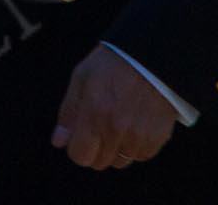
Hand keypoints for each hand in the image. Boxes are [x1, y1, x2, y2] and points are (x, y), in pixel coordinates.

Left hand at [50, 44, 178, 170]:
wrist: (153, 55)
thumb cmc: (115, 62)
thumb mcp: (82, 78)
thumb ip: (69, 112)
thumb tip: (59, 141)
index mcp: (94, 114)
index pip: (80, 155)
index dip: (77, 147)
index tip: (81, 136)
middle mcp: (116, 130)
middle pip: (100, 162)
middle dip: (96, 149)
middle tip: (100, 127)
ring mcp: (138, 136)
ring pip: (121, 161)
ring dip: (117, 148)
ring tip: (120, 123)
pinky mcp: (158, 138)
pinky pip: (141, 155)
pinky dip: (136, 146)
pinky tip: (135, 124)